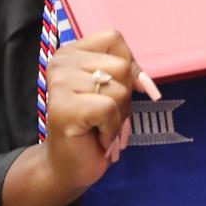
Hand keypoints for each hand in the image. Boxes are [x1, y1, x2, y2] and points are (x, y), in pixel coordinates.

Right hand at [41, 29, 159, 198]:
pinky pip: (110, 109)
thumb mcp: (113, 90)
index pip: (113, 39)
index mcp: (71, 53)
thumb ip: (127, 73)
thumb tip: (145, 82)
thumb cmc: (94, 127)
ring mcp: (59, 84)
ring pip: (119, 89)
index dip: (128, 65)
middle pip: (121, 65)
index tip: (120, 89)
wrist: (68, 167)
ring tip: (99, 127)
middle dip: (124, 96)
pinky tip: (97, 137)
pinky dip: (112, 129)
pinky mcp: (64, 108)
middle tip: (105, 116)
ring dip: (118, 116)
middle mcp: (61, 63)